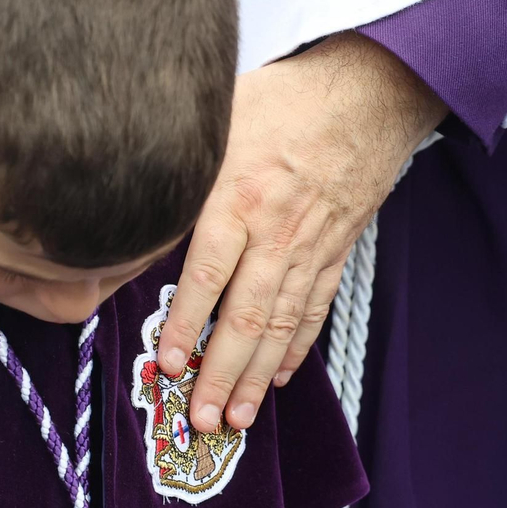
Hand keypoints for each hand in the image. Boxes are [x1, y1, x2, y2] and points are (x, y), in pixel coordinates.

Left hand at [157, 31, 446, 433]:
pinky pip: (314, 308)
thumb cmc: (283, 97)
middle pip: (246, 316)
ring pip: (281, 324)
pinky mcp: (336, 249)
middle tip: (202, 418)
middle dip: (222, 374)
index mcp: (239, 197)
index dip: (186, 325)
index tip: (169, 365)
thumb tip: (134, 201)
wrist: (371, 89)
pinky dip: (296, 348)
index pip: (207, 274)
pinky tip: (280, 378)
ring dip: (258, 377)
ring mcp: (311, 246)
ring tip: (239, 418)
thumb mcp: (221, 118)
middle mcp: (276, 231)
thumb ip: (183, 167)